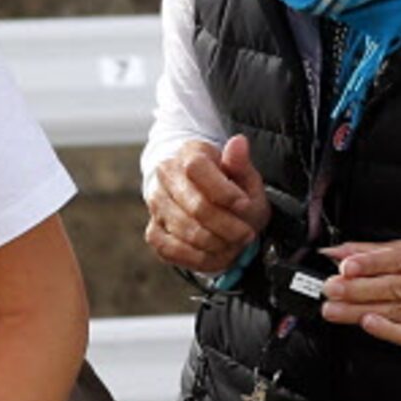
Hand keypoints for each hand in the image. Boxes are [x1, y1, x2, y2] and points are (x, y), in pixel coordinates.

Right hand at [145, 135, 271, 275]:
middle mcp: (165, 176)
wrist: (207, 203)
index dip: (223, 191)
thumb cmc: (230, 189)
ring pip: (186, 231)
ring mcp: (156, 205)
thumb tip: (238, 142)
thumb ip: (241, 164)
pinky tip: (215, 254)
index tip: (244, 205)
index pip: (196, 169)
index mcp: (189, 154)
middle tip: (247, 234)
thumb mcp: (244, 175)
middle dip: (227, 226)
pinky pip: (171, 250)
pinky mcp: (153, 231)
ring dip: (217, 244)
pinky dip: (198, 258)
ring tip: (234, 244)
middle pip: (195, 206)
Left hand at [321, 236, 400, 362]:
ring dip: (361, 309)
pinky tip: (368, 323)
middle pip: (398, 285)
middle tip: (331, 288)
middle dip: (359, 288)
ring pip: (399, 310)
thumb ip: (380, 252)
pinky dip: (387, 329)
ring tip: (334, 308)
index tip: (346, 265)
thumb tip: (340, 252)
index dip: (373, 262)